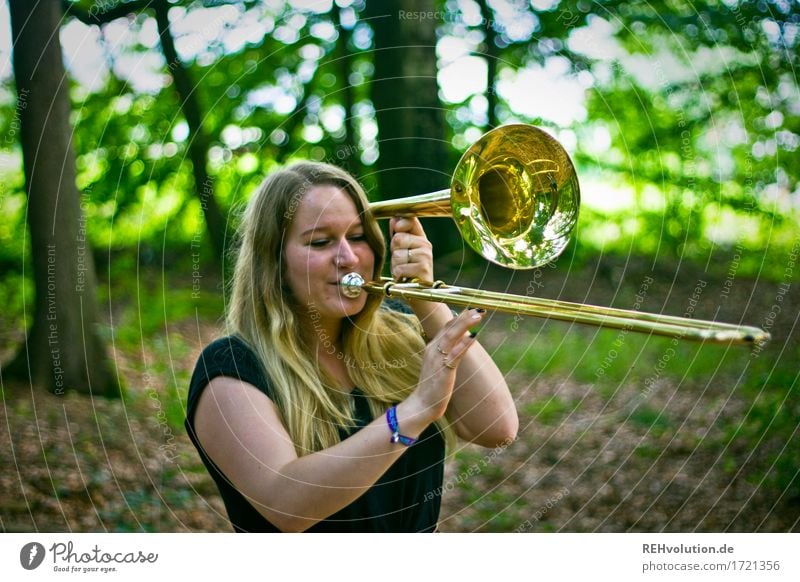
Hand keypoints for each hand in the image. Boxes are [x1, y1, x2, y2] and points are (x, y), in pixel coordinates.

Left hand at [389, 216, 432, 282]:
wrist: (420, 293)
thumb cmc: (408, 270)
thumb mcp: (403, 250)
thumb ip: (398, 234)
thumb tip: (394, 218)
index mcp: (421, 237)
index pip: (410, 220)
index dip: (399, 225)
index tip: (397, 230)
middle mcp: (426, 245)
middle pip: (398, 239)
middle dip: (394, 251)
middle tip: (402, 261)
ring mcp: (426, 256)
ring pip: (397, 254)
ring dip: (396, 265)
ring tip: (404, 270)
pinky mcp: (423, 269)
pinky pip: (400, 268)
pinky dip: (398, 275)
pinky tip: (405, 277)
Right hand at [408, 307, 484, 422]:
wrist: (422, 404)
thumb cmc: (433, 385)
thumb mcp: (439, 364)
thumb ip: (448, 351)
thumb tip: (462, 340)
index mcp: (432, 346)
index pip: (447, 326)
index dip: (460, 317)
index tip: (473, 309)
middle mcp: (433, 349)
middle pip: (450, 327)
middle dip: (465, 316)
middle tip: (479, 308)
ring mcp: (437, 359)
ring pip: (452, 336)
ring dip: (465, 324)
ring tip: (478, 315)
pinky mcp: (444, 370)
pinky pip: (455, 354)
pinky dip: (464, 344)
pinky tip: (474, 336)